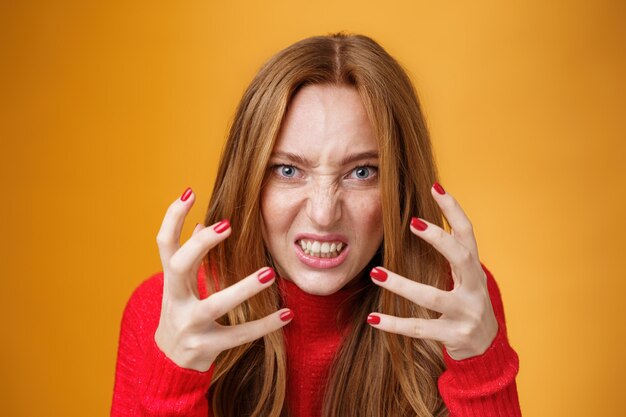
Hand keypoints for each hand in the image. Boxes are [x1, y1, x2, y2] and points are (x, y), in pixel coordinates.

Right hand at [154, 187, 292, 371]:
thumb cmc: (180, 312)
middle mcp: (175, 300)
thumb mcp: (181, 285)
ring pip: (214, 304)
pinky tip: (287, 314)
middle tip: (228, 224)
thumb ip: (191, 255)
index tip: (190, 192)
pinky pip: (239, 335)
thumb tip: (204, 221)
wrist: (169, 363)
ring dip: (242, 288)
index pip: (164, 243)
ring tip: (269, 273)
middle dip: (201, 245)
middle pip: (179, 266)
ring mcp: (190, 325)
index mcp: (171, 281)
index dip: (173, 217)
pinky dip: (264, 324)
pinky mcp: (207, 347)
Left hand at [367, 183, 497, 359]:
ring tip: (376, 272)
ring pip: (432, 297)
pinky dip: (394, 324)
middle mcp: (475, 289)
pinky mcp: (453, 336)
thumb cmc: (468, 303)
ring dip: (402, 285)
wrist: (486, 349)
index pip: (467, 234)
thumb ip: (453, 252)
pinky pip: (419, 329)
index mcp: (474, 270)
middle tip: (411, 223)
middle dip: (439, 240)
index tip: (435, 187)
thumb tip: (431, 215)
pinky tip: (372, 318)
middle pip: (460, 258)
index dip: (453, 210)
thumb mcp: (466, 277)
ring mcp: (465, 314)